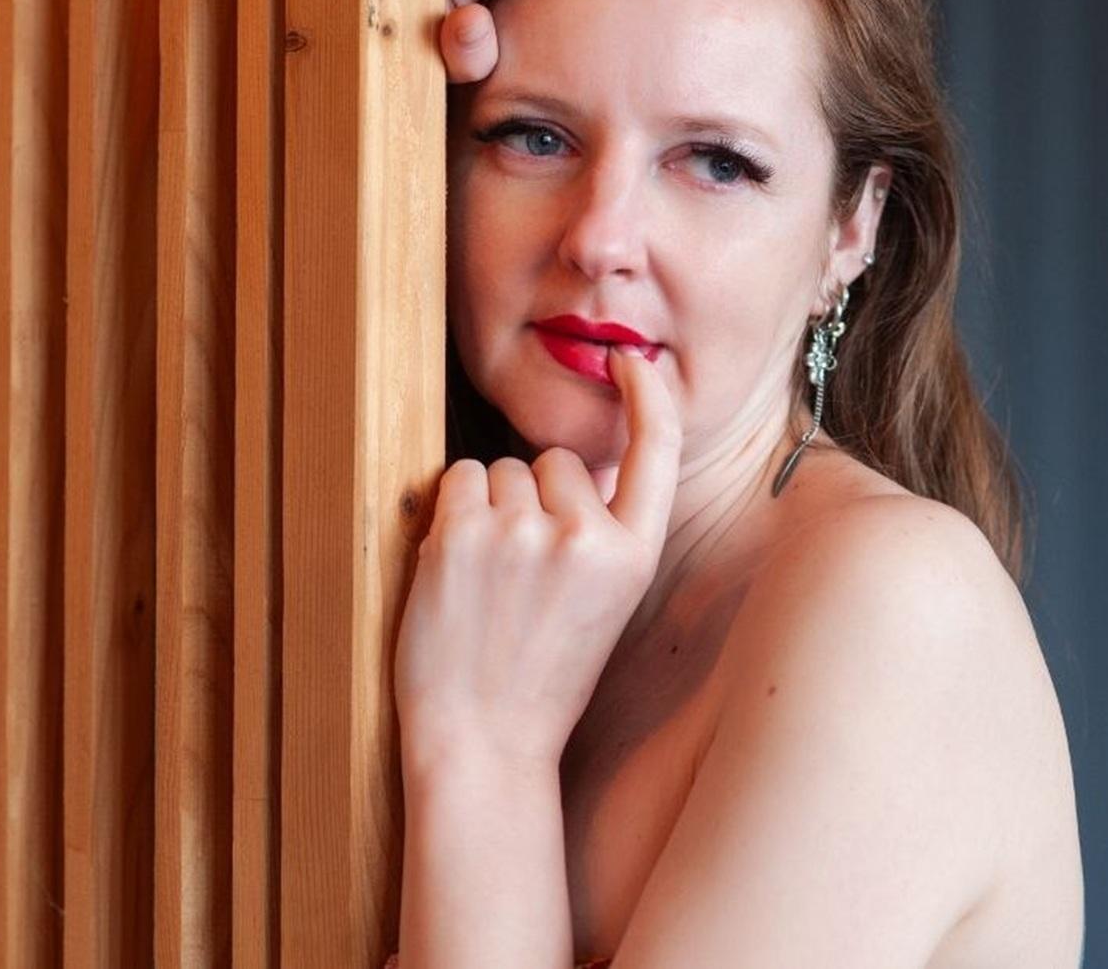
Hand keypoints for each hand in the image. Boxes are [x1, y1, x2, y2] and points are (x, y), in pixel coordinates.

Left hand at [393, 346, 680, 774]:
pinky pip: (457, 478)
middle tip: (522, 574)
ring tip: (488, 582)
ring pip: (500, 470)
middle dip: (533, 496)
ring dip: (487, 509)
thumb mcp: (606, 605)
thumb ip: (604, 534)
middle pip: (554, 461)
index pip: (657, 452)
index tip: (631, 361)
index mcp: (634, 558)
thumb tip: (583, 463)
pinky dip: (450, 512)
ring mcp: (523, 533)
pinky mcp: (462, 534)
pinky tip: (456, 568)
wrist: (484, 745)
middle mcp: (587, 539)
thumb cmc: (540, 676)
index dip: (648, 396)